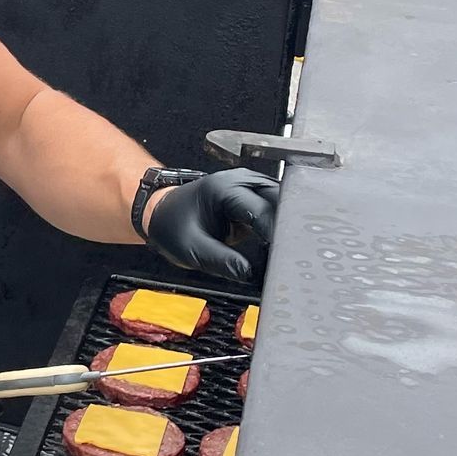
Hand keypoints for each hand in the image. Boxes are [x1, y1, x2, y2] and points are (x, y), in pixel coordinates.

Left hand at [143, 168, 278, 284]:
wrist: (162, 212)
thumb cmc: (172, 225)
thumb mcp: (191, 248)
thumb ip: (221, 261)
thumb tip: (251, 274)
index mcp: (225, 188)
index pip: (263, 210)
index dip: (276, 234)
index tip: (285, 256)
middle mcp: (243, 181)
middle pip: (281, 200)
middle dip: (289, 227)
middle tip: (293, 256)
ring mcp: (251, 186)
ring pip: (284, 203)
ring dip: (289, 226)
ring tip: (290, 253)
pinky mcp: (256, 197)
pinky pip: (277, 209)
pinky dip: (282, 226)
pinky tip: (283, 246)